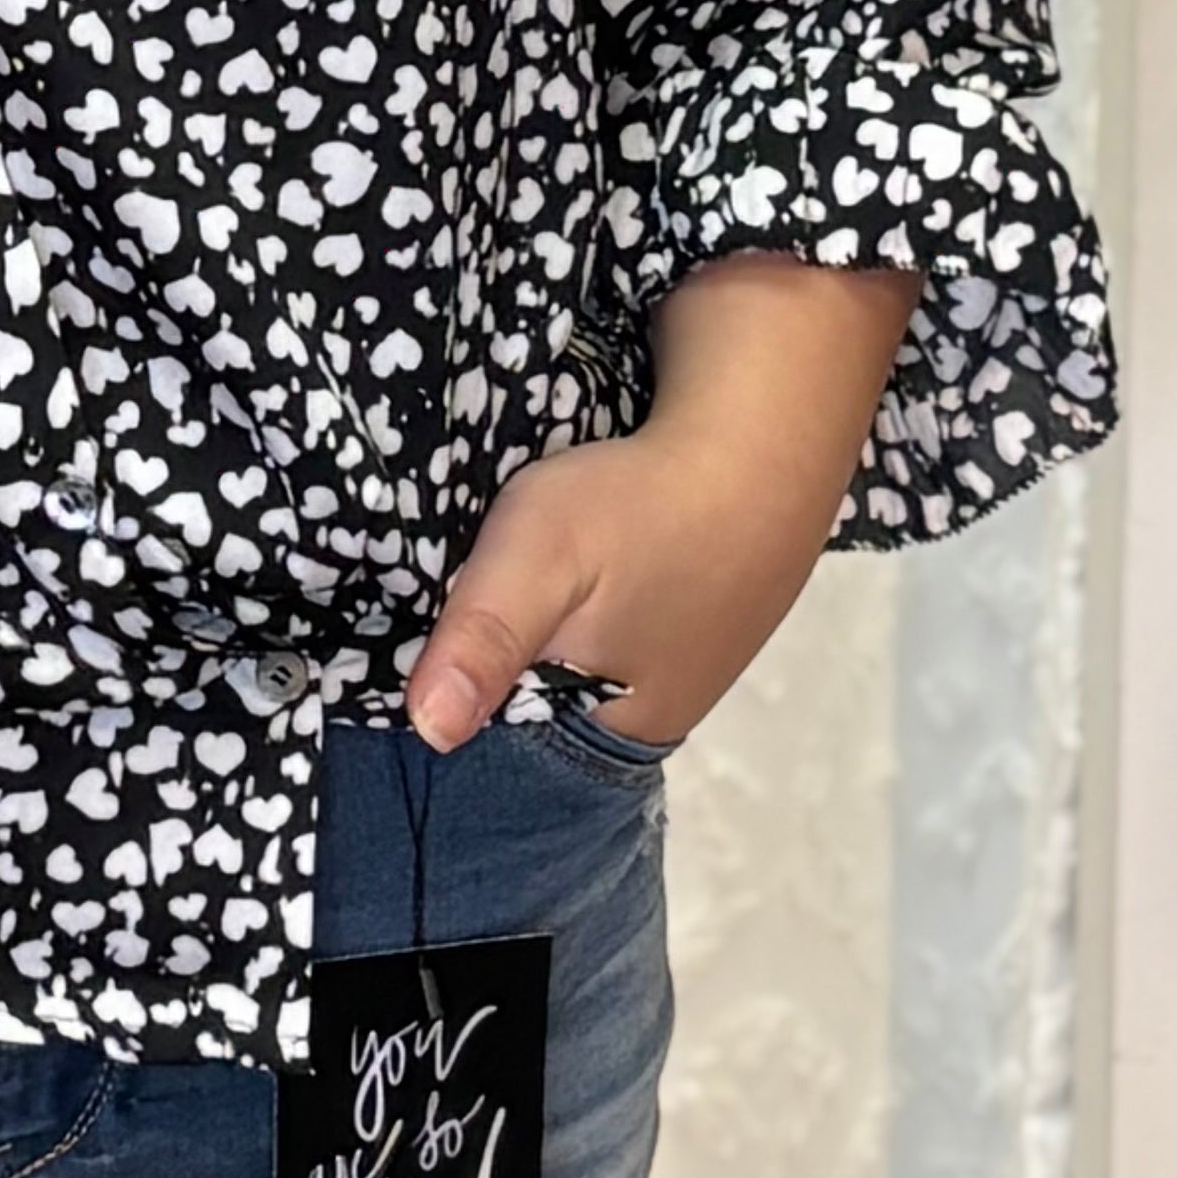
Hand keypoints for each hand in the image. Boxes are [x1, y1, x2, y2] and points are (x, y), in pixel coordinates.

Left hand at [404, 255, 917, 755]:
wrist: (760, 436)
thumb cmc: (643, 503)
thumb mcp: (538, 561)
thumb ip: (483, 642)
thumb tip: (428, 732)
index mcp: (613, 729)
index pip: (503, 742)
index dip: (458, 693)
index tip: (415, 644)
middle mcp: (653, 718)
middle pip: (540, 707)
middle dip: (498, 665)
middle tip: (456, 592)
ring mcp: (684, 667)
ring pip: (577, 667)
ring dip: (543, 633)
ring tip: (513, 579)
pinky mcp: (698, 620)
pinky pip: (615, 631)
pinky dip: (586, 605)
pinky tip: (576, 569)